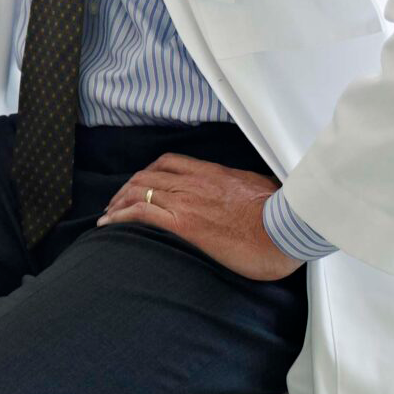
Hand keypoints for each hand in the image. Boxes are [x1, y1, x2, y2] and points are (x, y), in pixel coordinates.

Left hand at [96, 153, 301, 280]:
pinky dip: (120, 215)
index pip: (170, 163)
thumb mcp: (263, 189)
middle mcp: (194, 183)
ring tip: (108, 213)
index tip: (141, 182)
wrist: (285, 229)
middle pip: (148, 176)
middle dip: (128, 187)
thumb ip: (247, 187)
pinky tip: (109, 223)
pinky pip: (141, 213)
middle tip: (117, 201)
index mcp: (212, 173)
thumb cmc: (281, 215)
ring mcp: (186, 201)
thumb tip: (253, 191)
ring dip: (119, 201)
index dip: (149, 171)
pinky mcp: (183, 224)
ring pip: (140, 191)